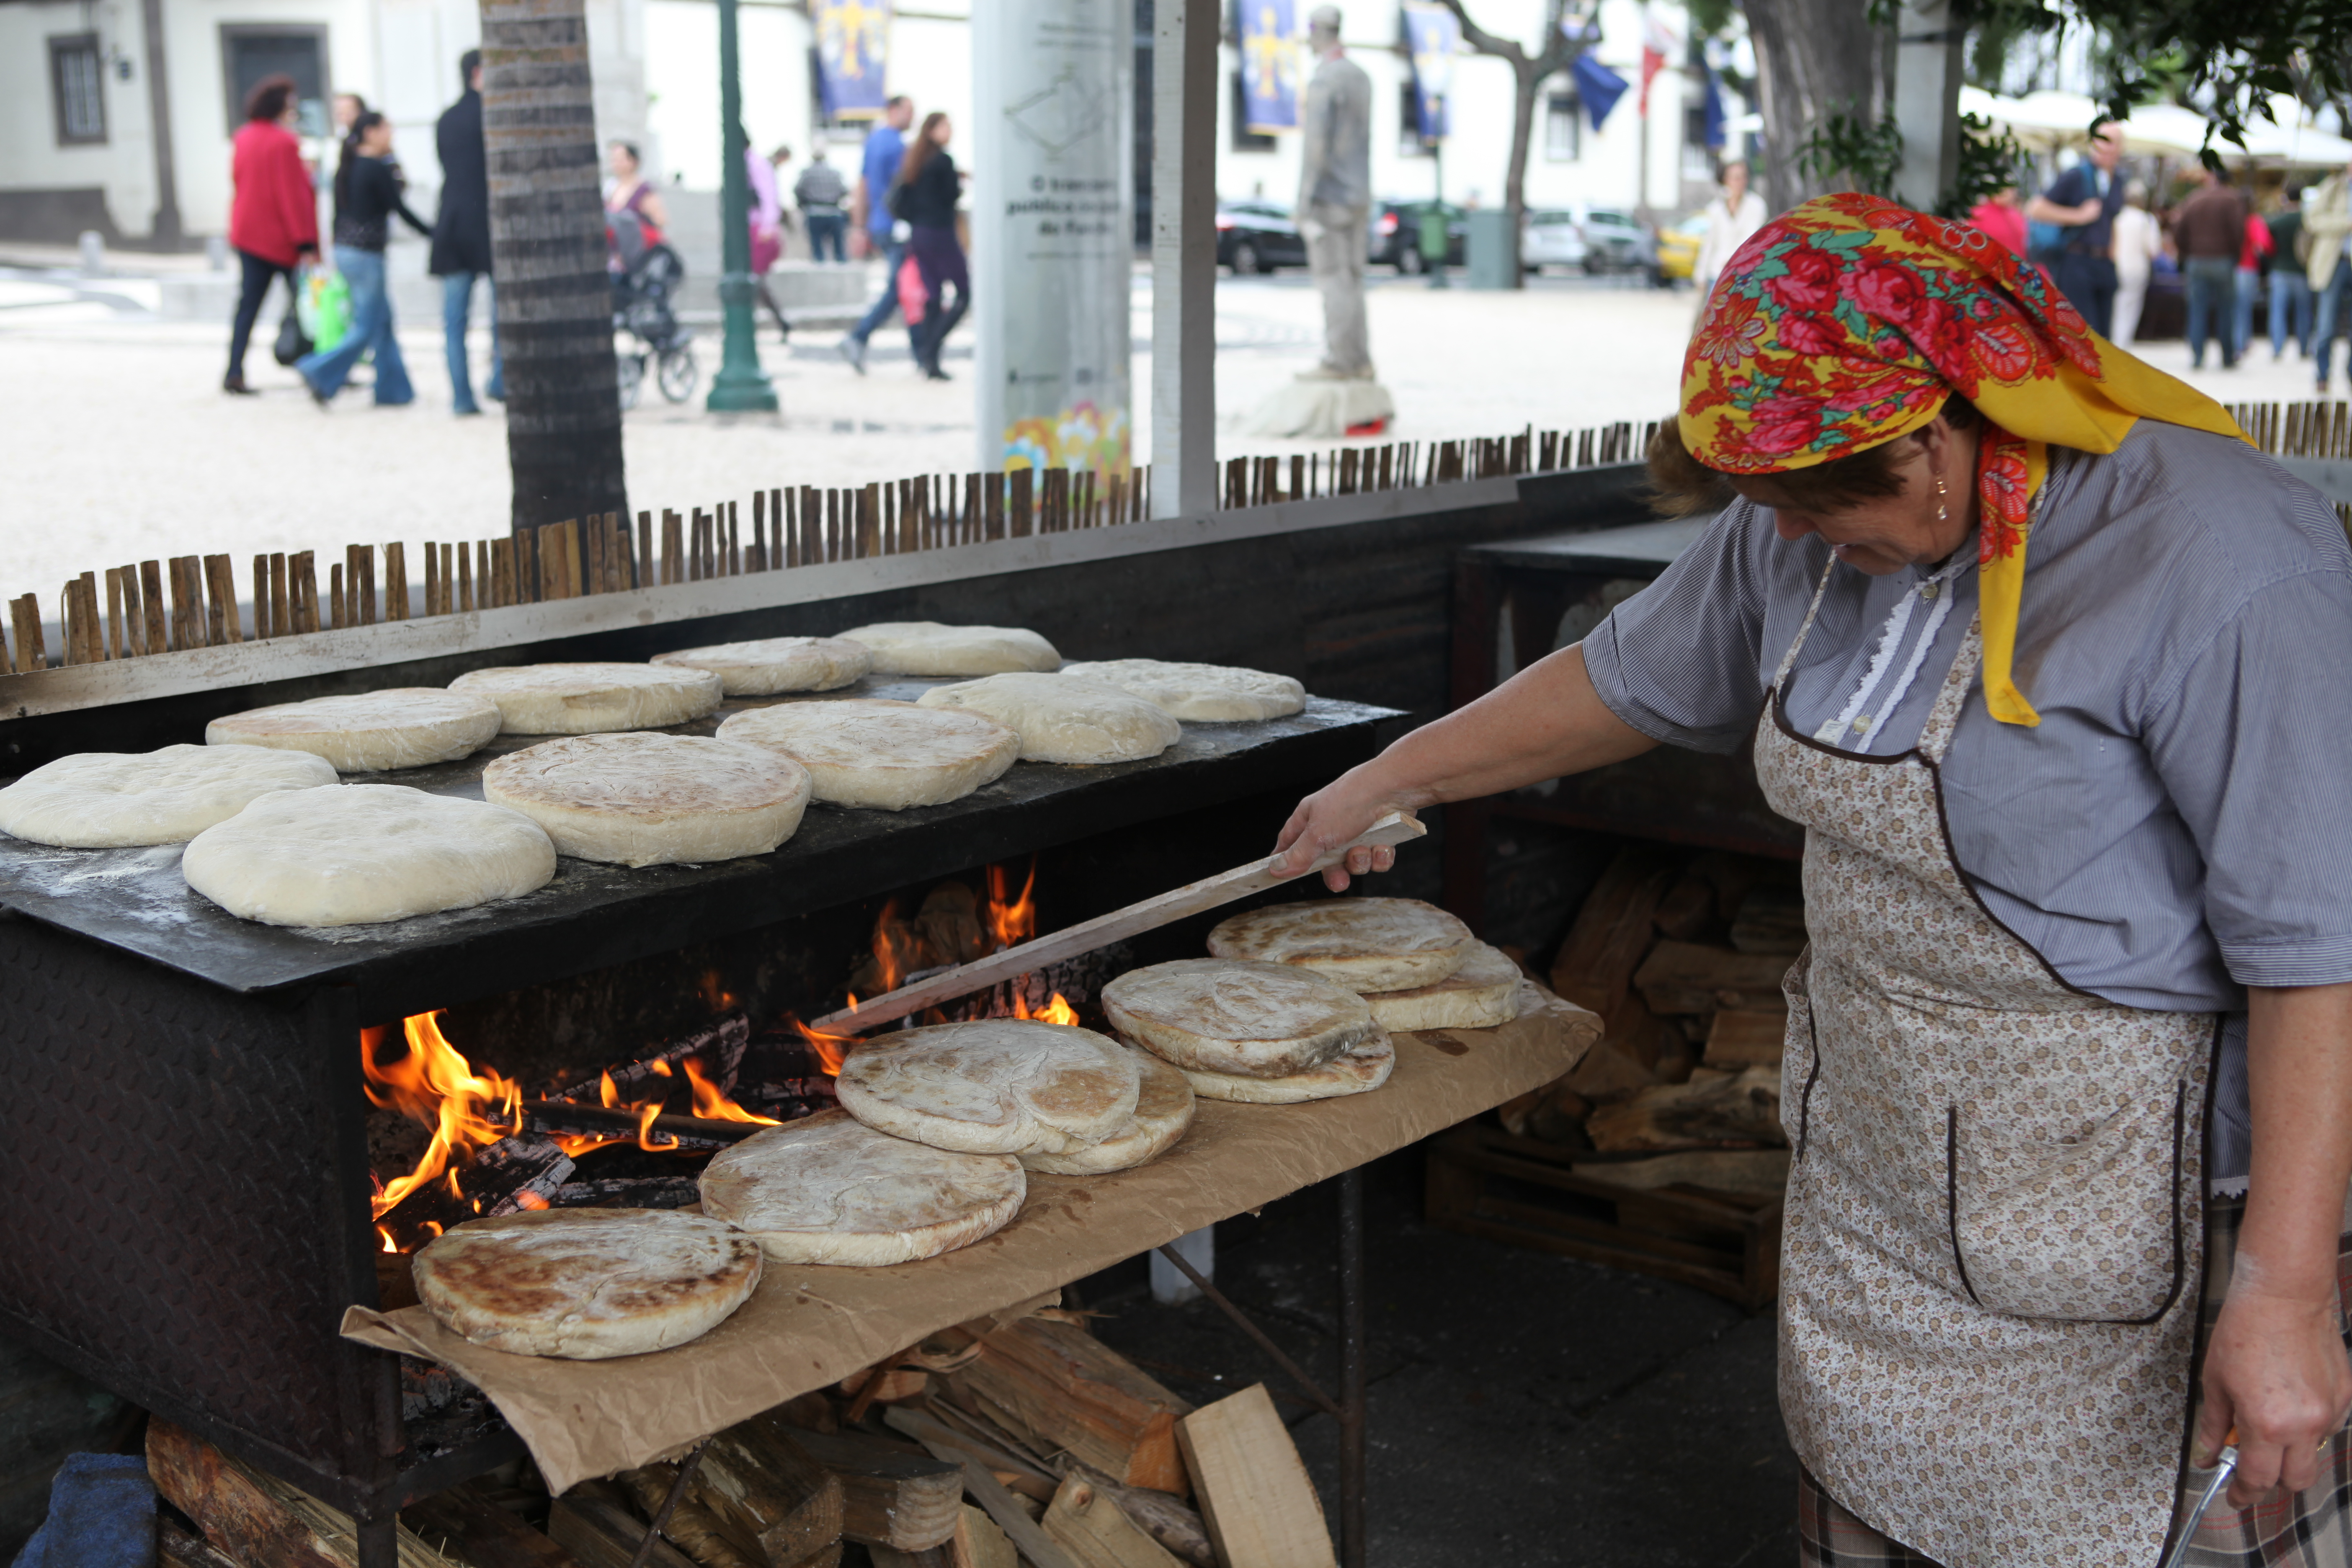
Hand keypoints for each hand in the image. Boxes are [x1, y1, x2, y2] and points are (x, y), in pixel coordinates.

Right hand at [1269, 763, 1424, 890]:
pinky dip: (1380, 855)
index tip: (1280, 876)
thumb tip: (1275, 870)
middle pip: (1326, 861)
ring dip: (1360, 861)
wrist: (1394, 789)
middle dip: (1335, 872)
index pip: (1289, 840)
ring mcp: (1358, 829)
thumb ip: (1298, 855)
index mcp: (1310, 816)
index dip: (1285, 858)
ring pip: (1354, 861)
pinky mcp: (1381, 834)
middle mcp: (1332, 823)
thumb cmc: (1352, 801)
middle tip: (1340, 880)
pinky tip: (1382, 845)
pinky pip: (1376, 858)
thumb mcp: (1318, 833)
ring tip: (1365, 848)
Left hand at [2194, 1285, 2351, 1508]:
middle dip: (2273, 1481)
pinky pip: (2328, 1428)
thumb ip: (2215, 1426)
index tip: (2234, 1496)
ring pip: (2314, 1455)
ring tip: (2269, 1421)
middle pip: (2296, 1481)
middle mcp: (2305, 1425)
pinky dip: (2309, 1427)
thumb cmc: (2244, 1331)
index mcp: (2268, 1424)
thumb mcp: (2215, 1381)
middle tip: (2250, 1465)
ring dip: (2292, 1452)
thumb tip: (2208, 1455)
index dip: (2244, 1494)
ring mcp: (2330, 1412)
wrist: (2285, 1297)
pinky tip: (2290, 1402)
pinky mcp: (2346, 1397)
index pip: (2259, 1480)